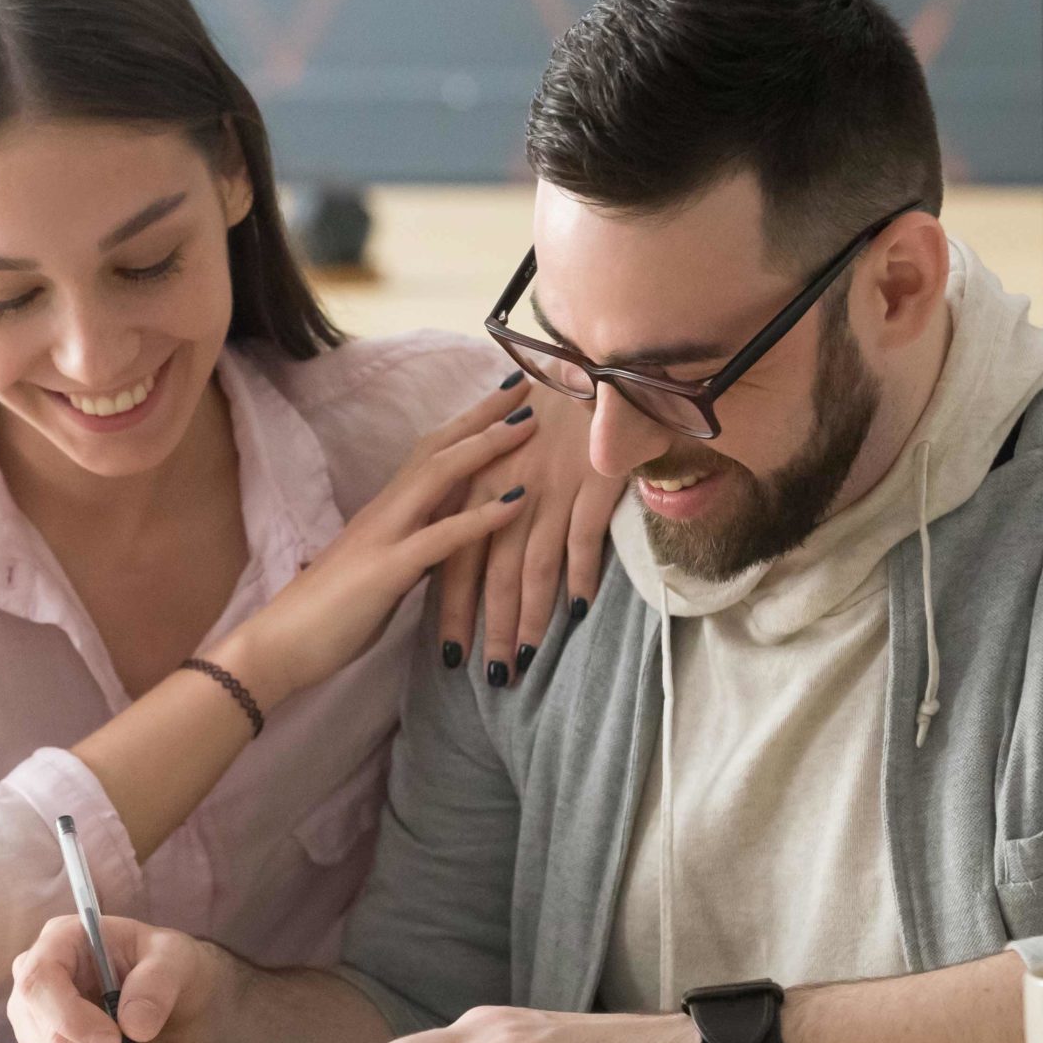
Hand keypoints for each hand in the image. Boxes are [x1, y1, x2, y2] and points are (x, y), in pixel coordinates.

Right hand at [8, 915, 231, 1042]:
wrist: (173, 988)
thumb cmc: (165, 960)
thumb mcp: (176, 956)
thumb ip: (157, 982)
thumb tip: (134, 1026)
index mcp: (59, 941)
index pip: (39, 981)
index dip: (70, 1016)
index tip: (115, 1040)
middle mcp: (39, 983)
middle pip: (54, 1034)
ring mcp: (39, 1022)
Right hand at [221, 381, 537, 705]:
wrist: (277, 646)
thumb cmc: (325, 617)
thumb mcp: (379, 574)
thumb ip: (409, 551)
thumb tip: (442, 542)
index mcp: (383, 513)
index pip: (429, 453)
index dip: (467, 424)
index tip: (505, 400)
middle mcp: (384, 512)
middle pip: (438, 447)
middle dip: (483, 415)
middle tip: (528, 385)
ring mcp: (384, 537)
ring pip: (439, 476)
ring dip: (487, 446)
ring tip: (530, 424)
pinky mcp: (387, 571)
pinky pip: (441, 537)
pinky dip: (482, 517)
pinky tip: (519, 502)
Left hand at [437, 378, 622, 684]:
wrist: (591, 365)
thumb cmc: (546, 415)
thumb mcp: (501, 456)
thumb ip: (485, 503)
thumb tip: (473, 554)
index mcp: (476, 486)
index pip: (456, 559)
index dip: (453, 609)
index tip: (451, 655)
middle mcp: (506, 492)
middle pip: (493, 574)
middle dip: (490, 629)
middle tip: (491, 677)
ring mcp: (548, 489)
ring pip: (533, 566)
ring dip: (530, 618)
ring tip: (527, 659)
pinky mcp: (590, 482)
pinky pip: (582, 538)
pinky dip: (581, 575)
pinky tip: (577, 611)